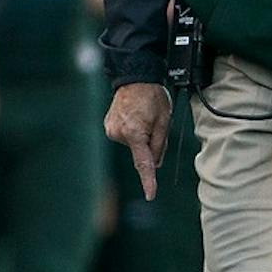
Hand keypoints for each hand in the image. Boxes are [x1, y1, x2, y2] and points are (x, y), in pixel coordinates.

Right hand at [104, 82, 171, 200]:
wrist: (134, 77)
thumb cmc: (151, 96)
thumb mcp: (164, 120)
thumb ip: (160, 144)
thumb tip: (156, 164)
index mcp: (134, 133)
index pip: (143, 163)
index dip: (148, 181)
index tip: (150, 195)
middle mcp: (118, 134)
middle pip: (140, 151)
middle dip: (150, 144)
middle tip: (153, 123)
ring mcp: (110, 130)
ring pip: (133, 144)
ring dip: (140, 136)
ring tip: (142, 116)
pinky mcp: (107, 126)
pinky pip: (125, 136)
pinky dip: (132, 131)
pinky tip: (133, 116)